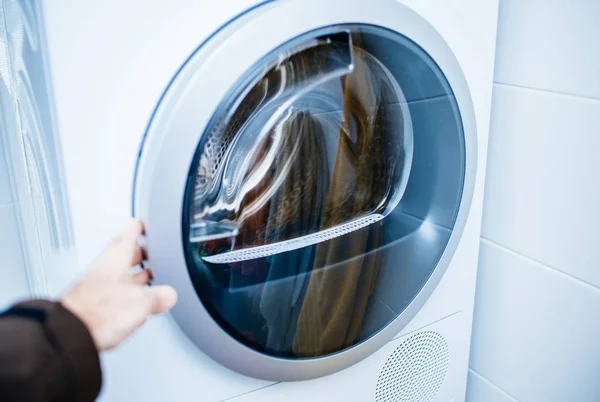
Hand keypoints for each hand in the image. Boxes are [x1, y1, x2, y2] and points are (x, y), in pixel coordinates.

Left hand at [61, 219, 176, 350]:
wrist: (69, 334)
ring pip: (121, 276)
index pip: (130, 233)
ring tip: (149, 278)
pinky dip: (128, 296)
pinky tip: (135, 305)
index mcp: (116, 258)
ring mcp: (98, 287)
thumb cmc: (96, 311)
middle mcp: (105, 270)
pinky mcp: (94, 305)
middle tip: (152, 252)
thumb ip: (159, 296)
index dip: (141, 227)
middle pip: (126, 255)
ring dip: (136, 277)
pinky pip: (116, 295)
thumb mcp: (141, 302)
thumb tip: (169, 295)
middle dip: (142, 254)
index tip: (145, 222)